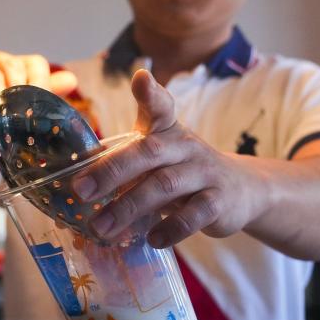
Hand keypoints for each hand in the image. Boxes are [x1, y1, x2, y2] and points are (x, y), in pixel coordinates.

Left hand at [73, 69, 266, 247]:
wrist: (242, 189)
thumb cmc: (184, 172)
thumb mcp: (159, 159)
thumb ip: (125, 163)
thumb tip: (77, 186)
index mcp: (168, 131)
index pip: (160, 106)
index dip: (151, 93)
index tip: (140, 79)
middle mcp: (186, 146)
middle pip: (149, 152)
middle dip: (112, 170)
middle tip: (82, 191)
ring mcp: (204, 173)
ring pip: (165, 186)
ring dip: (129, 208)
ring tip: (102, 227)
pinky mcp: (219, 202)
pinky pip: (193, 216)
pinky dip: (170, 229)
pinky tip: (152, 240)